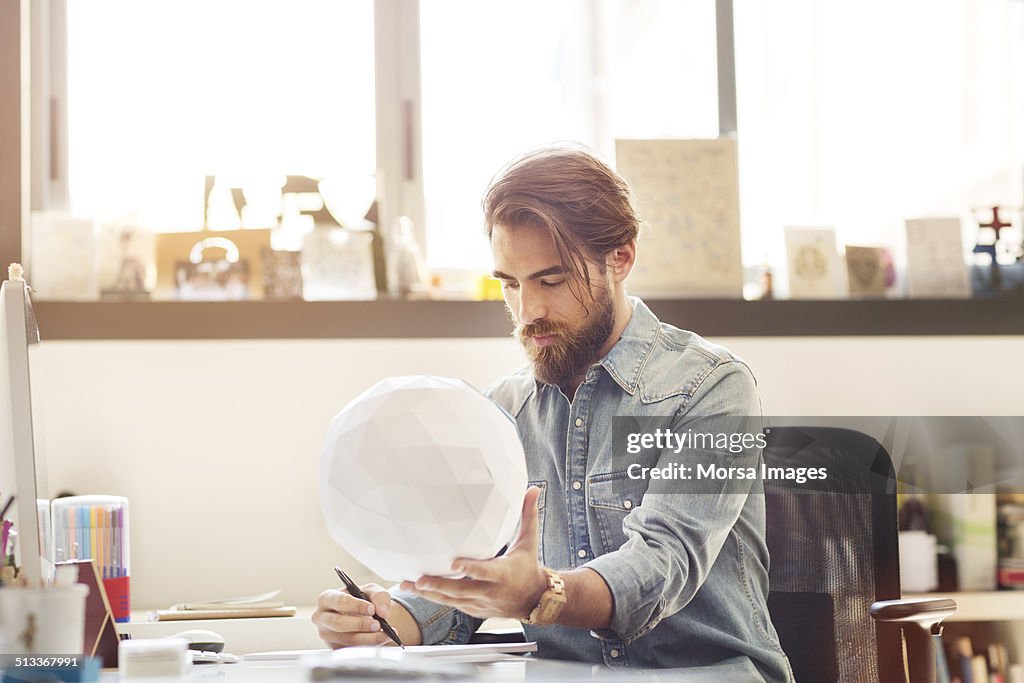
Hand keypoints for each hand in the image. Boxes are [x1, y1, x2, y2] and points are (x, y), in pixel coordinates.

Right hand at [312, 582, 394, 647]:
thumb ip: (379, 596)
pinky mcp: (335, 648)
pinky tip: (382, 639)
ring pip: (347, 640)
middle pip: (338, 623)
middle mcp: (322, 618)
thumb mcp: (371, 591)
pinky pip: (352, 650)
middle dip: (360, 624)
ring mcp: (327, 635)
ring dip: (369, 638)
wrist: (363, 614)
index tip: (372, 609)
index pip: (339, 601)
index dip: (356, 606)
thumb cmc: (362, 599)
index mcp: (327, 598)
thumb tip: (383, 612)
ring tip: (385, 633)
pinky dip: (370, 645)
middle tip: (378, 624)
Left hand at [400, 486, 547, 619]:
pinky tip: (418, 591)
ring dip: (429, 594)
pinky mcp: (474, 610)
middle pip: (462, 590)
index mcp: (503, 573)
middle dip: (439, 586)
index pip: (485, 571)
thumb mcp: (528, 542)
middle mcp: (491, 591)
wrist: (534, 600)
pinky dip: (435, 599)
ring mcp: (481, 603)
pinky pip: (452, 605)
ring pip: (452, 600)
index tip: (454, 563)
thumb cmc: (528, 566)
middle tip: (420, 579)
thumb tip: (534, 489)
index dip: (470, 568)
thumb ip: (528, 516)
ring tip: (408, 585)